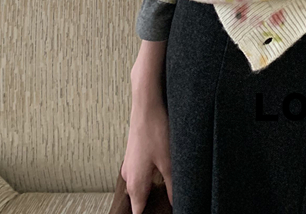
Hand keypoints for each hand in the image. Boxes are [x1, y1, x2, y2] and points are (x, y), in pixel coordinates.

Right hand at [121, 95, 173, 213]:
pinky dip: (148, 178)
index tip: (160, 213)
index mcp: (135, 185)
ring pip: (138, 186)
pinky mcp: (134, 153)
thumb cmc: (155, 131)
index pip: (138, 212)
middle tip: (165, 205)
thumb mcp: (169, 162)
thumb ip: (173, 186)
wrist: (146, 103)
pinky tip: (160, 172)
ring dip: (149, 191)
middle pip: (137, 201)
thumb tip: (177, 203)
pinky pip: (139, 173)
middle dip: (149, 205)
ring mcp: (129, 164)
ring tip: (164, 193)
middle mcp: (128, 177)